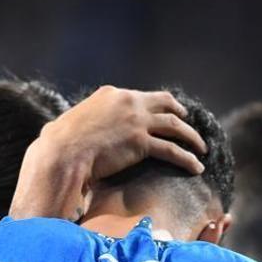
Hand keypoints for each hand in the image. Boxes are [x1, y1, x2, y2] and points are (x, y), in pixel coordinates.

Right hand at [10, 86, 205, 219]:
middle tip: (188, 121)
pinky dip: (187, 159)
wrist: (61, 152)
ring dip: (192, 137)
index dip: (155, 104)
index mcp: (111, 94)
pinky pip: (172, 150)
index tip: (164, 112)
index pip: (140, 96)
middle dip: (180, 113)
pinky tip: (195, 167)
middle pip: (165, 104)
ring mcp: (136, 120)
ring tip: (201, 148)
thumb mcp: (75, 120)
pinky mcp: (141, 142)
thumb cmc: (60, 142)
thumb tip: (81, 129)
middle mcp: (128, 101)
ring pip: (175, 126)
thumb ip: (88, 120)